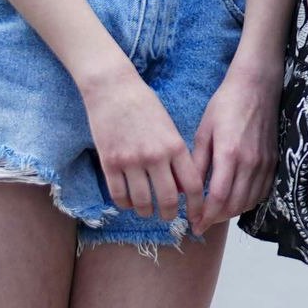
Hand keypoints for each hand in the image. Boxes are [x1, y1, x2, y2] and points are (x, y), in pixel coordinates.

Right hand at [80, 63, 193, 227]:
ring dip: (146, 212)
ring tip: (148, 212)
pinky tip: (129, 203)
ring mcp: (130, 161)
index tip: (198, 214)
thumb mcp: (169, 128)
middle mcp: (155, 156)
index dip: (198, 205)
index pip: (193, 185)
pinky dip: (126, 204)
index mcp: (175, 146)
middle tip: (170, 218)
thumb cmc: (145, 106)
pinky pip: (119, 195)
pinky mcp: (109, 163)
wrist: (113, 89)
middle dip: (171, 215)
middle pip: (168, 199)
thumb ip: (176, 156)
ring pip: (142, 202)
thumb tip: (181, 188)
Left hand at [189, 54, 281, 233]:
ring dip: (232, 212)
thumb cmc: (226, 104)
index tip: (193, 224)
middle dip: (216, 218)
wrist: (257, 87)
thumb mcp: (204, 131)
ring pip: (250, 201)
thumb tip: (186, 189)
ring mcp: (265, 163)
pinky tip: (235, 200)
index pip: (218, 198)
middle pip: (235, 204)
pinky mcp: (274, 161)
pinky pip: (262, 191)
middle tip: (201, 223)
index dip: (205, 215)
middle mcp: (251, 163)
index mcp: (230, 155)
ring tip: (216, 214)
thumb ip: (198, 163)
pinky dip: (248, 201)